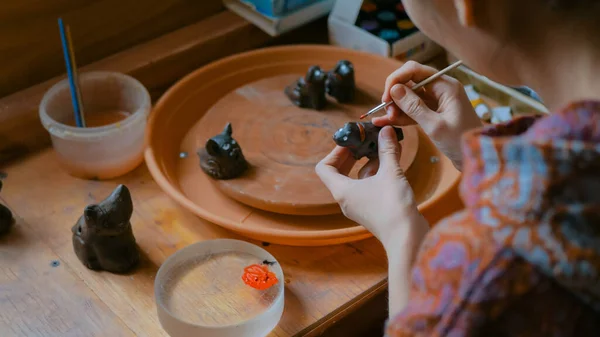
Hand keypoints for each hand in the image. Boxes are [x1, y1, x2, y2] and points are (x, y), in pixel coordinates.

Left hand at [315, 126, 428, 251]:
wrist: (407, 238)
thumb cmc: (393, 206)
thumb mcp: (390, 172)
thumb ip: (387, 149)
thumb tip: (386, 129)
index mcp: (341, 190)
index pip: (324, 168)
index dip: (335, 152)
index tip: (352, 142)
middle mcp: (346, 199)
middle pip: (340, 172)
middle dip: (353, 155)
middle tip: (366, 141)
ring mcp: (358, 206)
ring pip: (357, 179)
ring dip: (369, 163)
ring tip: (384, 149)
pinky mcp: (372, 210)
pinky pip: (368, 188)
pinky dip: (377, 175)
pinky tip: (392, 164)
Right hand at [372, 61, 481, 170]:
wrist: (478, 157)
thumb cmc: (461, 141)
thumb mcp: (435, 126)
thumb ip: (414, 107)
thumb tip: (394, 90)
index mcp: (445, 86)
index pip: (415, 70)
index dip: (396, 80)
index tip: (386, 97)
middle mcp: (441, 89)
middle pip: (410, 82)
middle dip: (395, 95)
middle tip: (387, 111)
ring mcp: (436, 101)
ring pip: (409, 97)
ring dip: (396, 107)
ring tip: (386, 120)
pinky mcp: (433, 113)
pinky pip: (413, 110)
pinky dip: (401, 116)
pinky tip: (385, 122)